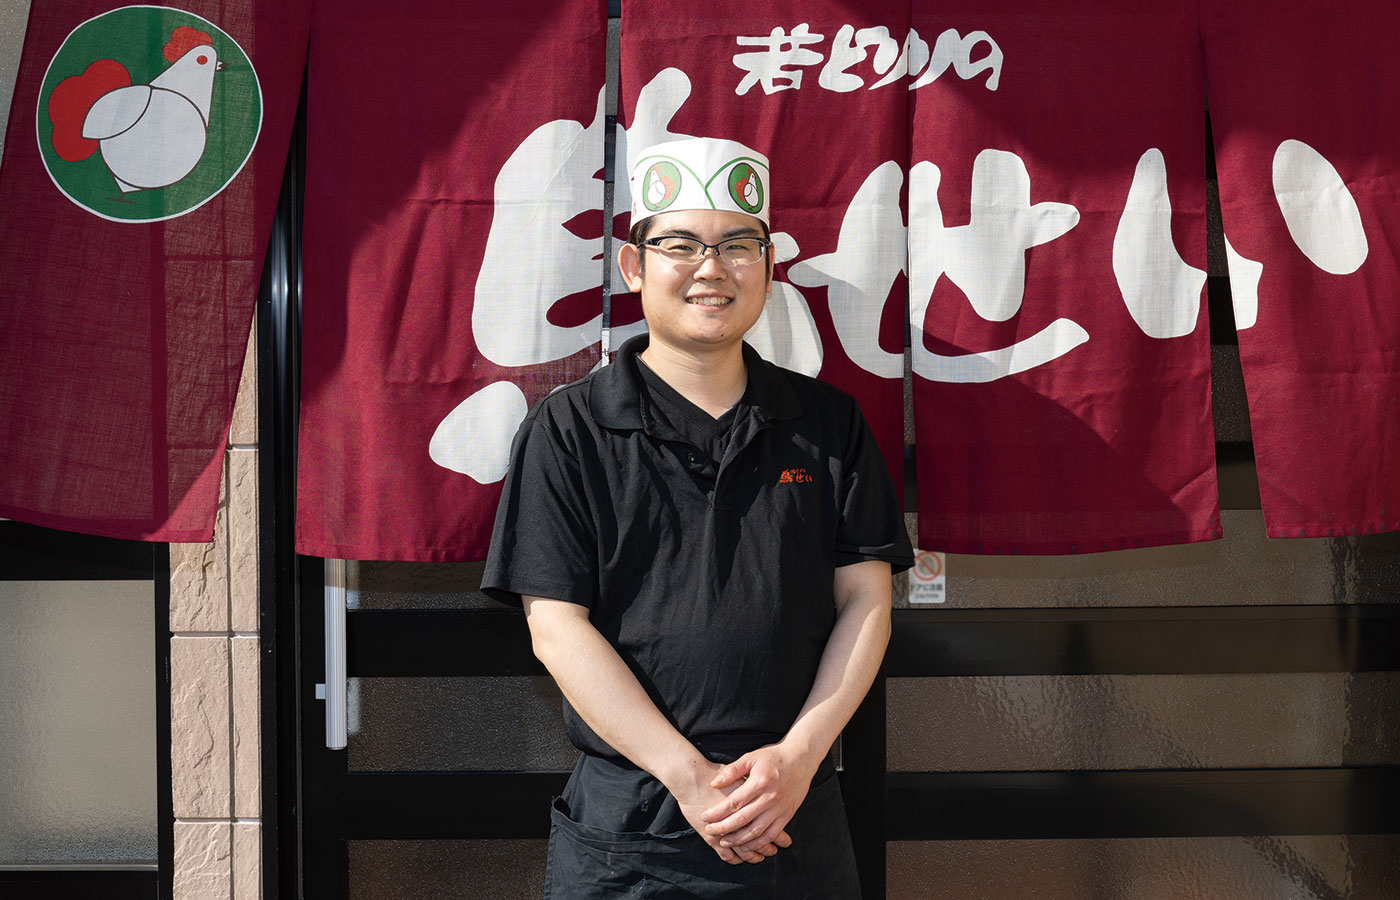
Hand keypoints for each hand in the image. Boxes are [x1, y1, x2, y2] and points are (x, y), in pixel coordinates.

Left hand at [700, 743, 816, 853]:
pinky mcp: (787, 815)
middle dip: (723, 828)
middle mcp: (770, 797)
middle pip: (742, 819)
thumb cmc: (773, 757)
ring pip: (756, 831)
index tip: (705, 816)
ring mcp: (780, 808)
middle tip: (709, 831)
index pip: (733, 802)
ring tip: (724, 841)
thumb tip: (714, 784)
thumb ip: (732, 771)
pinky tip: (746, 845)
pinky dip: (758, 843)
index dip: (717, 812)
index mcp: (759, 782)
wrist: (801, 758)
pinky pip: (772, 834)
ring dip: (738, 840)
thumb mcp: (751, 757)